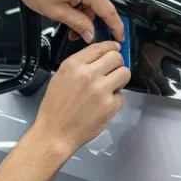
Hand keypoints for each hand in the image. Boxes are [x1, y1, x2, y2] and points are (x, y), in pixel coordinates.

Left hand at [0, 0, 123, 42]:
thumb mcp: (58, 13)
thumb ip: (79, 24)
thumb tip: (91, 34)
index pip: (108, 11)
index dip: (115, 27)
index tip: (120, 37)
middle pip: (98, 5)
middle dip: (90, 21)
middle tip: (78, 34)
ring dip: (82, 11)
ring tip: (65, 19)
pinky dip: (79, 0)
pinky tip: (66, 6)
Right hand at [28, 41, 130, 157]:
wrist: (55, 133)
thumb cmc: (55, 106)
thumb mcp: (61, 77)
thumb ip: (80, 64)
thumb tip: (102, 56)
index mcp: (74, 65)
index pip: (101, 47)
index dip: (111, 47)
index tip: (115, 49)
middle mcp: (89, 74)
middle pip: (117, 58)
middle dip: (117, 63)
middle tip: (111, 71)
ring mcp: (101, 90)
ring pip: (125, 73)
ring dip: (120, 79)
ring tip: (111, 86)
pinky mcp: (110, 106)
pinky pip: (122, 96)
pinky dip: (115, 100)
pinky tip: (104, 105)